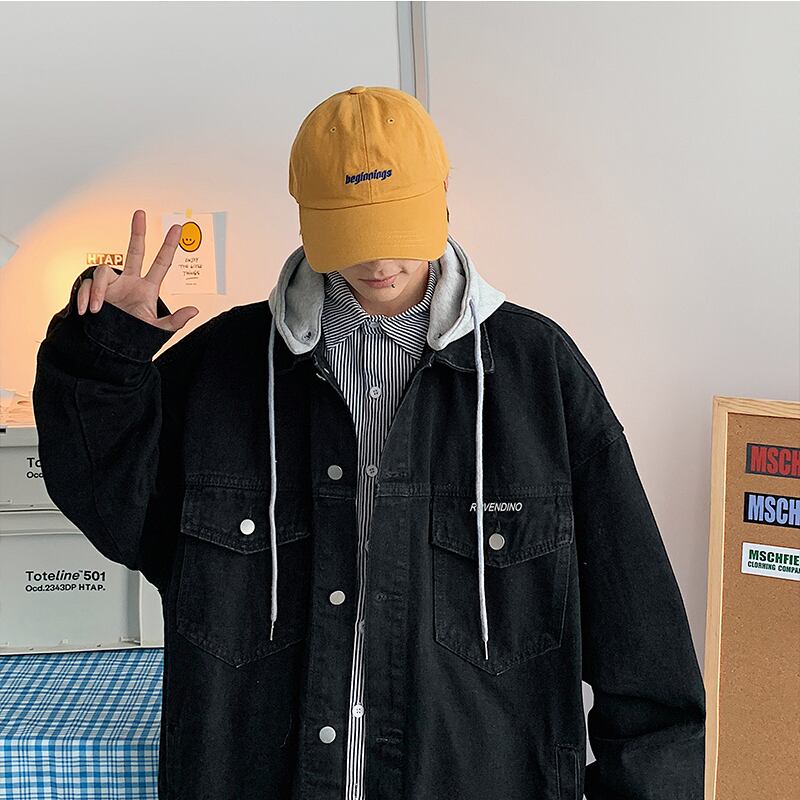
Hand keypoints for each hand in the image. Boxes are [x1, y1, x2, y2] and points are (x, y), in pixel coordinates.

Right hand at [76, 209, 199, 331]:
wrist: (110, 348)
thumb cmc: (135, 336)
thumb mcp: (156, 330)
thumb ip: (175, 322)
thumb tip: (194, 310)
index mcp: (148, 288)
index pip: (162, 264)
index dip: (169, 246)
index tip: (177, 228)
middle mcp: (130, 281)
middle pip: (135, 251)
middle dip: (138, 232)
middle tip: (141, 213)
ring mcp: (111, 284)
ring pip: (103, 271)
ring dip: (97, 289)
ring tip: (96, 309)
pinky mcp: (94, 290)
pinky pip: (86, 285)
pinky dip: (85, 297)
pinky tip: (86, 311)